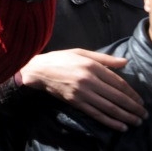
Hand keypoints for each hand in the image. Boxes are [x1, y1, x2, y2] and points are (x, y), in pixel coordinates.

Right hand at [20, 49, 147, 130]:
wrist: (38, 70)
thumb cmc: (60, 59)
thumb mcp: (81, 53)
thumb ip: (104, 58)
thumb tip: (125, 62)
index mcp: (91, 66)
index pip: (117, 82)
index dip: (131, 93)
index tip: (140, 100)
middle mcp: (88, 80)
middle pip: (116, 96)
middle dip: (132, 107)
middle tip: (143, 114)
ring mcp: (81, 92)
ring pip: (108, 107)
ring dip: (125, 116)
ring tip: (136, 121)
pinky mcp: (75, 102)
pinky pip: (96, 113)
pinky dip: (110, 121)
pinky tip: (120, 126)